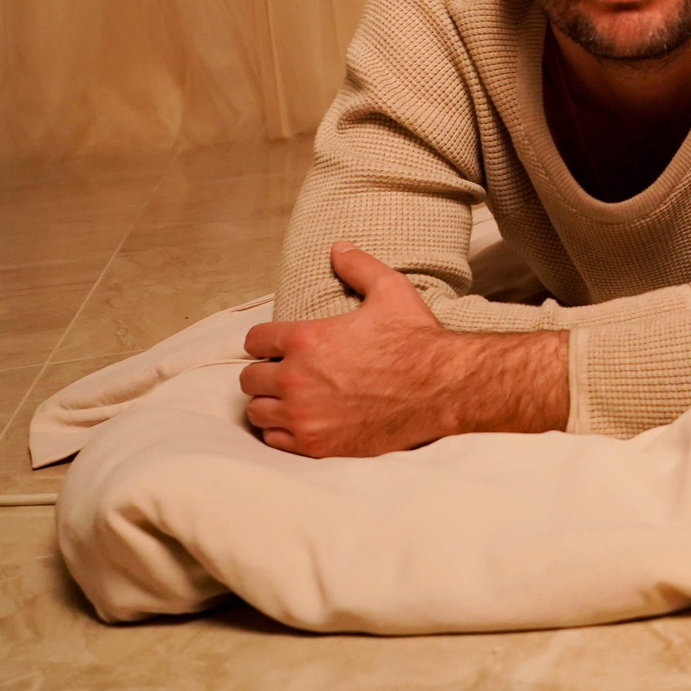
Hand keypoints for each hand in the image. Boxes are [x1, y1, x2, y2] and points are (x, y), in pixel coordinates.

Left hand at [240, 243, 565, 456]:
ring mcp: (303, 415)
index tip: (277, 345)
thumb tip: (338, 247)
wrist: (441, 388)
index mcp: (306, 339)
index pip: (254, 340)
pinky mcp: (315, 443)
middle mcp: (295, 378)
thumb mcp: (391, 290)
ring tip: (289, 398)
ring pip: (257, 410)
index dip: (265, 340)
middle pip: (249, 378)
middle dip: (264, 372)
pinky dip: (281, 430)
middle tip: (285, 372)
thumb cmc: (416, 339)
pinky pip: (274, 439)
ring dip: (269, 402)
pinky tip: (300, 420)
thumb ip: (358, 267)